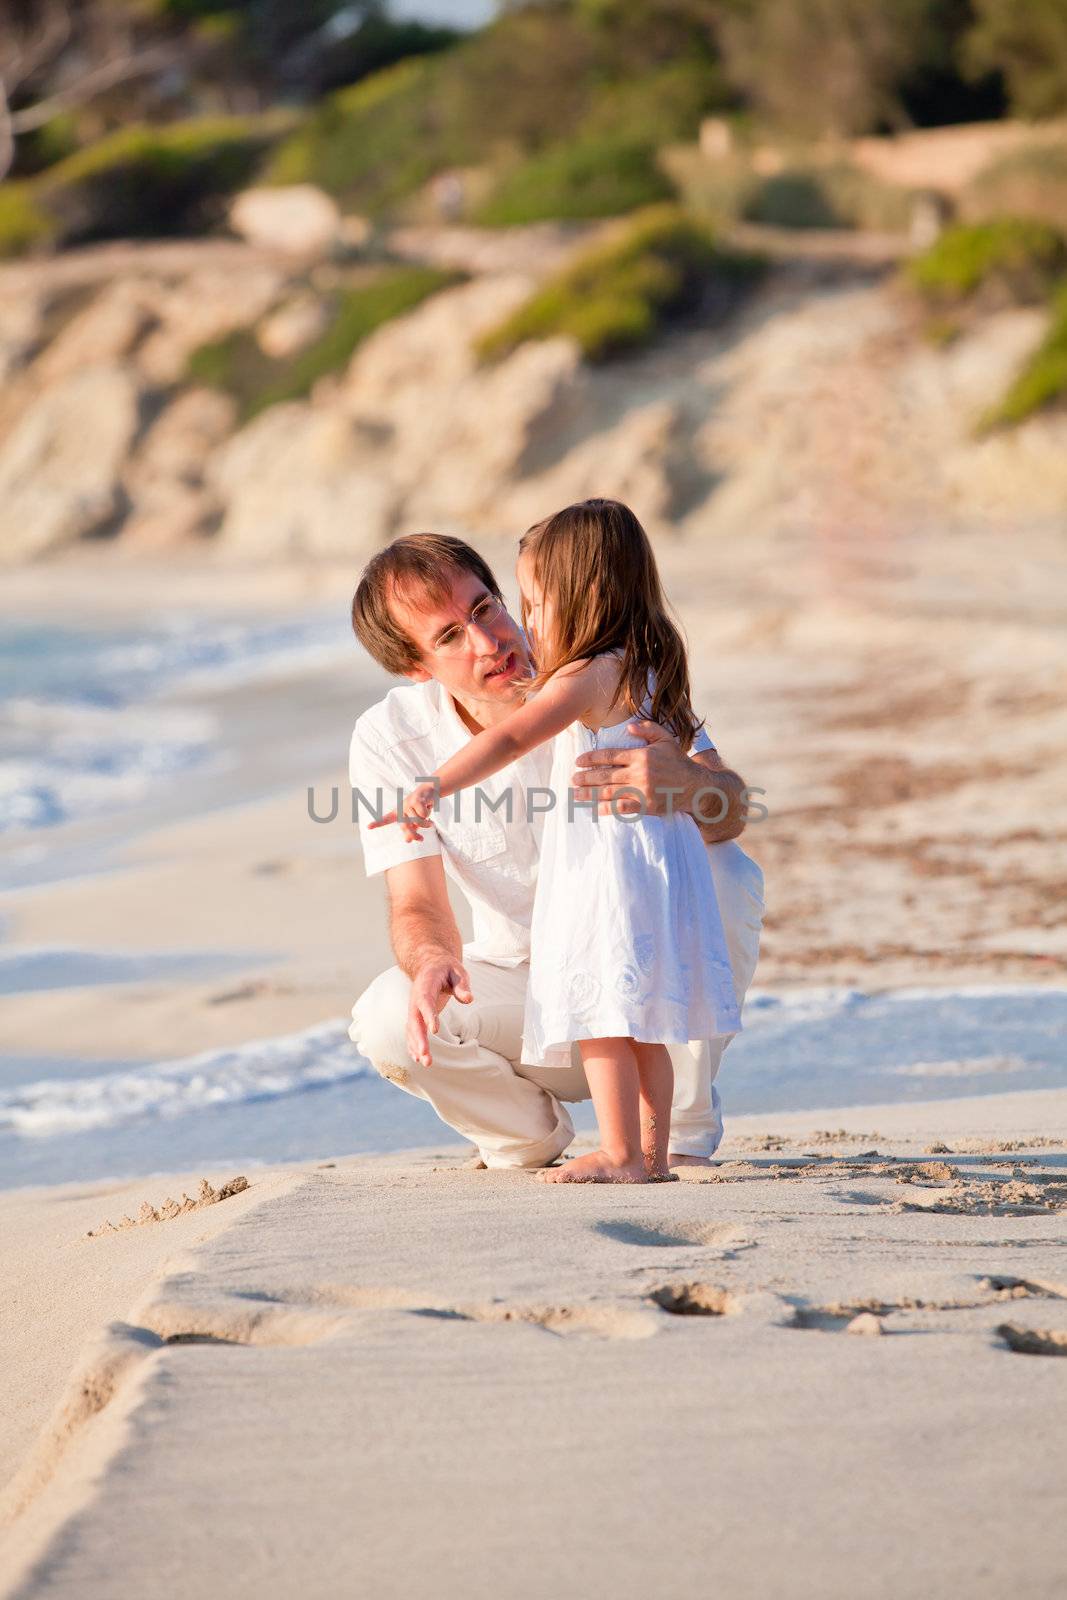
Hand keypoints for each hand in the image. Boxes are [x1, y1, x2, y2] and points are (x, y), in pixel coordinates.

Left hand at [367, 781, 438, 843]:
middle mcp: (401, 808)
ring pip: (418, 821)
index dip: (377, 823)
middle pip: (405, 826)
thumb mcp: (414, 820)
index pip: (386, 819)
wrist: (429, 791)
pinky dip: (428, 814)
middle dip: (414, 835)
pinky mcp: (416, 800)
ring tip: (429, 820)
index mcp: (398, 813)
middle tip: (421, 839)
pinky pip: (423, 814)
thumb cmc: (420, 807)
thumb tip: (407, 841)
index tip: (368, 827)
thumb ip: (410, 830)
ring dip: (426, 823)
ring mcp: (408, 803)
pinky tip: (429, 808)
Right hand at [406, 956, 472, 1066]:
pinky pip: (412, 1032)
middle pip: (415, 1021)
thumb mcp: (457, 971)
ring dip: (417, 1047)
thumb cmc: (446, 969)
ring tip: (426, 1063)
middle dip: (419, 1040)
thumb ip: (462, 985)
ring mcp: (414, 1009)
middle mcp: (415, 1000)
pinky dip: (413, 1045)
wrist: (429, 965)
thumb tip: (469, 999)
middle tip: (425, 1056)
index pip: (425, 1002)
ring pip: (412, 1030)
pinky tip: (418, 1059)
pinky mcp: (416, 1016)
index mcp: (425, 986)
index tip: (434, 1031)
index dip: (429, 1016)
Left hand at [571, 720, 691, 815]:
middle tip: (572, 779)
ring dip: (590, 794)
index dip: (591, 758)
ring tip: (576, 795)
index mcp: (641, 755)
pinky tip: (595, 809)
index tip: (578, 761)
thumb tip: (628, 726)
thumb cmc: (679, 762)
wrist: (696, 786)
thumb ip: (648, 729)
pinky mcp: (646, 806)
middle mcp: (639, 773)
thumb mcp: (666, 739)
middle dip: (586, 778)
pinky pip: (622, 808)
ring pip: (609, 792)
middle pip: (605, 775)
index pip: (610, 755)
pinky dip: (607, 809)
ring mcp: (642, 790)